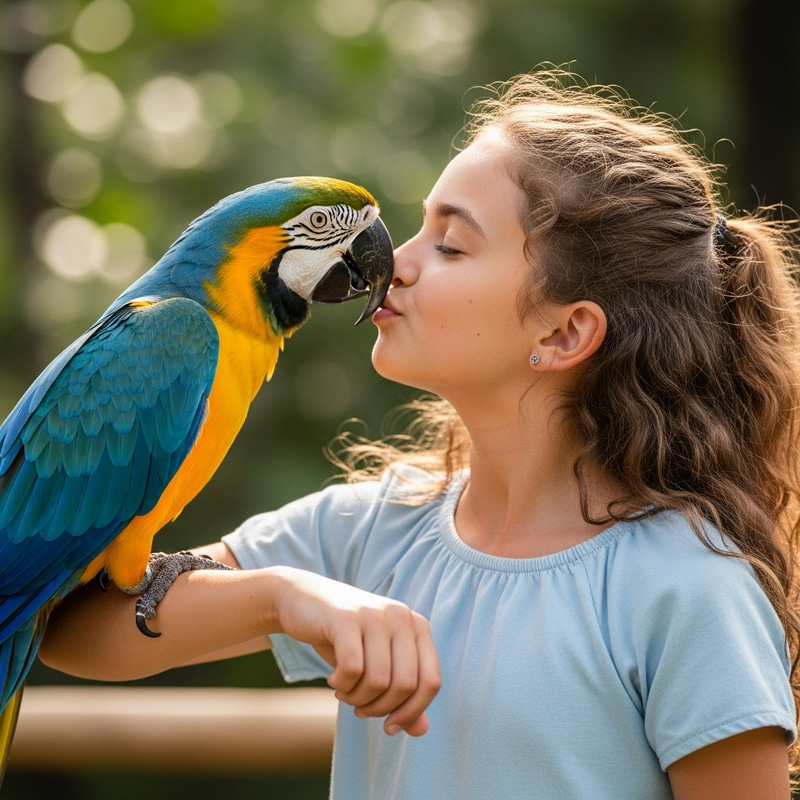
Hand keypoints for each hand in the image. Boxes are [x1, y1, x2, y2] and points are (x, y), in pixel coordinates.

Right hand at [265, 566, 440, 735]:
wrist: (302, 599)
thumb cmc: (345, 637)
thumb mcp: (376, 663)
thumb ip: (401, 695)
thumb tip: (420, 730)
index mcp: (417, 625)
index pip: (431, 681)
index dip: (412, 712)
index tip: (388, 727)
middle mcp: (401, 616)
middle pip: (405, 685)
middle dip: (379, 708)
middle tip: (358, 707)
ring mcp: (374, 614)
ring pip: (378, 681)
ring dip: (357, 699)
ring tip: (344, 691)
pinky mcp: (346, 618)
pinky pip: (353, 670)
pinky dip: (342, 686)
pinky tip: (333, 680)